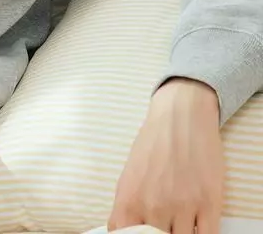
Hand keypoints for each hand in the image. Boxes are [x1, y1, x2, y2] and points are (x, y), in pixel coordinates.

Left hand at [107, 78, 224, 233]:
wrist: (181, 115)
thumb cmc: (154, 141)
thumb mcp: (130, 173)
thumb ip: (130, 206)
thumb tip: (128, 230)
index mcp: (129, 198)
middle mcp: (154, 206)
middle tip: (164, 225)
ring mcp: (183, 206)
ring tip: (180, 222)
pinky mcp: (209, 204)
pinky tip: (197, 226)